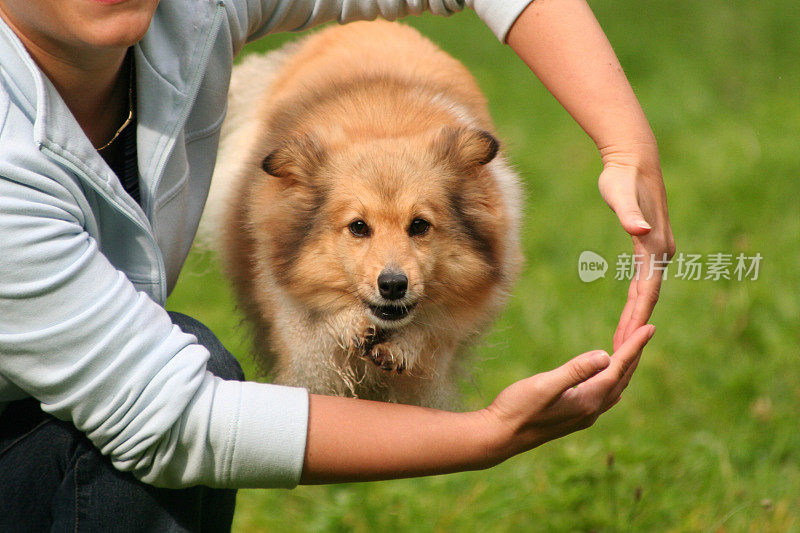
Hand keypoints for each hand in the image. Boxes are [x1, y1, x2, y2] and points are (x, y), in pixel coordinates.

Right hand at [480, 324, 654, 463]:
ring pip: (614, 388)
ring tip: (632, 350)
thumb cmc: (517, 408)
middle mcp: (591, 410)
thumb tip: (606, 355)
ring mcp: (583, 416)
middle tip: (646, 331)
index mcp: (588, 400)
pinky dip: (612, 379)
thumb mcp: (545, 385)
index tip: (651, 328)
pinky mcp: (573, 416)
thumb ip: (576, 370)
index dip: (635, 346)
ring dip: (625, 368)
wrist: (499, 437)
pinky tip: (609, 379)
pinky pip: (603, 395)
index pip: (618, 368)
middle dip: (635, 354)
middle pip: (622, 378)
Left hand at [598, 155, 674, 349]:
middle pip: (648, 296)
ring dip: (636, 316)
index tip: (626, 340)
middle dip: (635, 325)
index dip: (636, 317)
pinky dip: (636, 299)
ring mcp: (658, 249)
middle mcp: (661, 250)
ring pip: (646, 291)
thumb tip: (639, 229)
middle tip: (620, 352)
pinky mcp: (649, 245)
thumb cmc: (622, 176)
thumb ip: (629, 213)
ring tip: (622, 341)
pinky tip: (628, 313)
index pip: (646, 291)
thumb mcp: (619, 193)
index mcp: (654, 246)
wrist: (633, 159)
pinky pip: (643, 280)